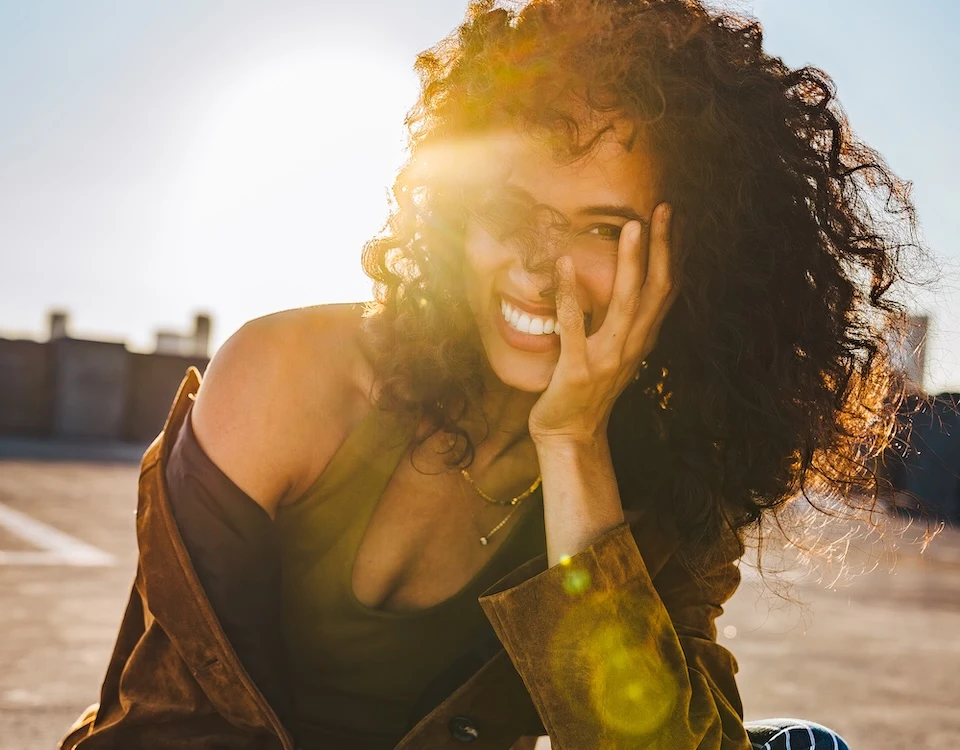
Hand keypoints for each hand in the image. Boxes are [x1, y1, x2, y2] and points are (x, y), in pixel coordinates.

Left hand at [528, 202, 677, 444]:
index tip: (676, 217)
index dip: (675, 254)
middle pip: (657, 290)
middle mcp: (633, 347)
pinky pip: (575, 326)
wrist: (571, 435)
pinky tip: (563, 264)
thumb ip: (624, 323)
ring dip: (631, 263)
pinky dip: (570, 294)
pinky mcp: (578, 371)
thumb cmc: (589, 390)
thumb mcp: (615, 352)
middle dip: (663, 247)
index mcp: (642, 340)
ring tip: (632, 227)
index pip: (667, 290)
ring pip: (627, 304)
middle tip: (664, 208)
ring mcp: (608, 359)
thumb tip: (627, 284)